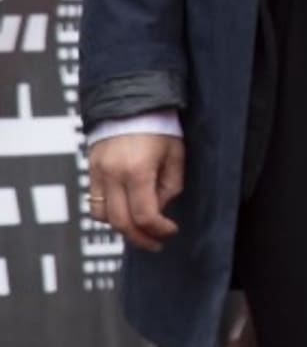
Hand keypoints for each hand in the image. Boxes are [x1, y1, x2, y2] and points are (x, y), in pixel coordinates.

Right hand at [87, 132, 182, 251]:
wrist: (131, 102)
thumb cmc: (159, 126)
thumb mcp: (176, 154)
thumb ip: (170, 185)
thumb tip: (160, 209)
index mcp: (137, 171)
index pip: (144, 215)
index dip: (159, 229)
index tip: (171, 231)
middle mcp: (112, 175)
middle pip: (121, 222)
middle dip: (140, 238)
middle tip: (156, 244)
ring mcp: (97, 174)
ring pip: (102, 217)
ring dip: (122, 228)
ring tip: (141, 230)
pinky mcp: (91, 171)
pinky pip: (94, 203)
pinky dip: (109, 214)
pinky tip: (125, 212)